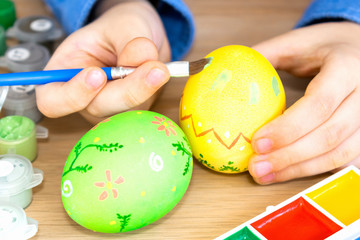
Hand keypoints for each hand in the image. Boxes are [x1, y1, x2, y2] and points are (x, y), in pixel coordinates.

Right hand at [36, 0, 170, 122]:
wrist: (140, 34)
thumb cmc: (120, 27)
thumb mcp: (123, 25)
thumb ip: (130, 42)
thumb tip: (142, 58)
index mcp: (63, 74)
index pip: (53, 101)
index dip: (73, 95)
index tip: (96, 74)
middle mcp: (84, 97)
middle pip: (98, 109)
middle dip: (127, 90)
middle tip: (154, 69)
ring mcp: (110, 106)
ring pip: (125, 111)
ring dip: (145, 90)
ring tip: (158, 65)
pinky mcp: (132, 108)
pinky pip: (144, 106)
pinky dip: (154, 90)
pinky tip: (159, 72)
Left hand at [248, 21, 359, 183]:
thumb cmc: (326, 46)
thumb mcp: (297, 42)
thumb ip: (264, 55)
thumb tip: (226, 74)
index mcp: (347, 67)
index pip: (320, 103)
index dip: (288, 128)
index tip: (257, 142)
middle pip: (330, 135)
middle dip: (289, 156)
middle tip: (256, 167)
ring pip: (339, 153)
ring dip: (300, 169)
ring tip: (265, 175)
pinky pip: (346, 159)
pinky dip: (317, 170)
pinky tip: (290, 173)